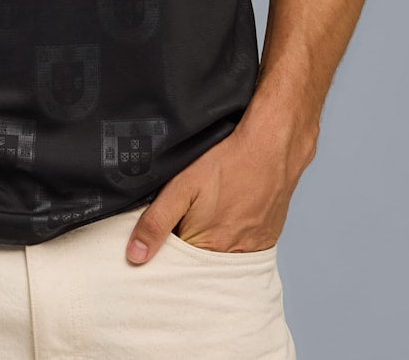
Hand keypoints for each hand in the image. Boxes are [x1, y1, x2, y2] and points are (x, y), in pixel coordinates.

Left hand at [123, 119, 316, 263]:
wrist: (272, 145)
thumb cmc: (229, 161)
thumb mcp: (182, 185)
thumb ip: (157, 221)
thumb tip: (135, 255)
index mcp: (208, 247)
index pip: (176, 263)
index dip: (165, 247)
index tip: (162, 232)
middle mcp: (232, 255)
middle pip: (198, 262)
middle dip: (186, 244)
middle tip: (187, 214)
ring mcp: (252, 248)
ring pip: (219, 255)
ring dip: (209, 241)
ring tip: (209, 210)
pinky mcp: (266, 239)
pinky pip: (242, 248)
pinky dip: (231, 237)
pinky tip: (228, 214)